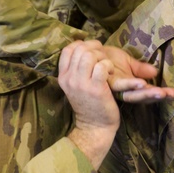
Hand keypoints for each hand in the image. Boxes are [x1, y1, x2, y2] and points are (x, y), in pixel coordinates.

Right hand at [58, 40, 120, 168]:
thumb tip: (82, 49)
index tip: (92, 50)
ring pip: (90, 55)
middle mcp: (69, 79)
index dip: (81, 44)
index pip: (68, 50)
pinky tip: (110, 73)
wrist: (94, 128)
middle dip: (95, 48)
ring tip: (106, 65)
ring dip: (102, 56)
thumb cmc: (88, 105)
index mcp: (63, 77)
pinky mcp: (96, 88)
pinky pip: (102, 66)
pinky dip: (108, 65)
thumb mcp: (75, 87)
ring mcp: (81, 84)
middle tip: (103, 57)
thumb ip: (76, 70)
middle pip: (80, 49)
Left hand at [100, 45, 173, 103]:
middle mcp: (125, 90)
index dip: (164, 94)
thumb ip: (140, 68)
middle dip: (158, 96)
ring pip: (135, 94)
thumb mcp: (128, 63)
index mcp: (131, 86)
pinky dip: (132, 84)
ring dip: (149, 93)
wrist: (89, 57)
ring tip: (161, 93)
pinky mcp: (109, 82)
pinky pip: (121, 84)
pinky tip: (142, 83)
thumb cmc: (108, 59)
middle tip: (172, 95)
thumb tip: (155, 73)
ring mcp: (117, 88)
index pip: (150, 92)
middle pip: (145, 96)